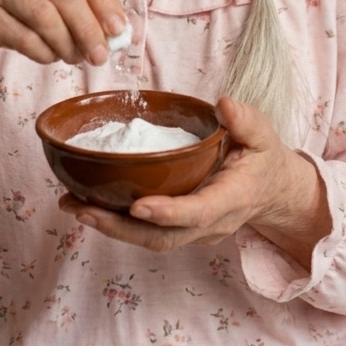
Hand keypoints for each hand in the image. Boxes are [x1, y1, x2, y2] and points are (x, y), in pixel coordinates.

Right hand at [0, 0, 126, 154]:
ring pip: (44, 15)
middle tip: (101, 55)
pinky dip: (44, 53)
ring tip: (74, 58)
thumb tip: (116, 32)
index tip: (119, 29)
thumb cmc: (6, 9)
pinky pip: (23, 37)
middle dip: (88, 27)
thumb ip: (75, 1)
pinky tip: (49, 57)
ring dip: (67, 44)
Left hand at [58, 97, 331, 269]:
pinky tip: (86, 204)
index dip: (168, 213)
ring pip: (150, 240)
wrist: (273, 192)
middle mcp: (210, 223)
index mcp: (232, 199)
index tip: (137, 206)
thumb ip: (246, 121)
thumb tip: (223, 105)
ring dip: (110, 227)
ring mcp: (194, 231)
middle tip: (82, 209)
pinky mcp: (179, 229)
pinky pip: (146, 233)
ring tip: (72, 206)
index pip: (198, 212)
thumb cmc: (263, 159)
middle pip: (163, 237)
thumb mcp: (264, 135)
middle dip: (121, 228)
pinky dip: (116, 222)